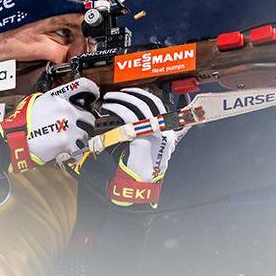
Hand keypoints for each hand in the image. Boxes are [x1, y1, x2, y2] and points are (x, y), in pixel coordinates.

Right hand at [0, 77, 98, 171]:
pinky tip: (67, 149)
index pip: (83, 85)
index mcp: (59, 97)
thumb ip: (56, 100)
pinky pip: (80, 147)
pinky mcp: (68, 142)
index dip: (92, 90)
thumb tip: (67, 101)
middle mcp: (66, 110)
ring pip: (86, 133)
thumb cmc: (24, 120)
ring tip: (68, 139)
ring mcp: (69, 126)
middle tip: (74, 128)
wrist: (17, 136)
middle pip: (89, 116)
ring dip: (80, 137)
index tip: (95, 95)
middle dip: (84, 123)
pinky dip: (76, 150)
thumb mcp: (39, 101)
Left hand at [100, 88, 181, 205]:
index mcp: (167, 130)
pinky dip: (118, 107)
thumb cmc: (142, 167)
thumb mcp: (148, 147)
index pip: (159, 104)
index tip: (131, 92)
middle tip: (117, 93)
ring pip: (138, 105)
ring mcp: (155, 132)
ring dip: (121, 98)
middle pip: (149, 101)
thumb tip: (129, 120)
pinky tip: (109, 107)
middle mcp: (163, 129)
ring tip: (109, 98)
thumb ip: (145, 133)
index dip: (144, 95)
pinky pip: (129, 115)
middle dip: (131, 93)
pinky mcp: (143, 137)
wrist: (142, 183)